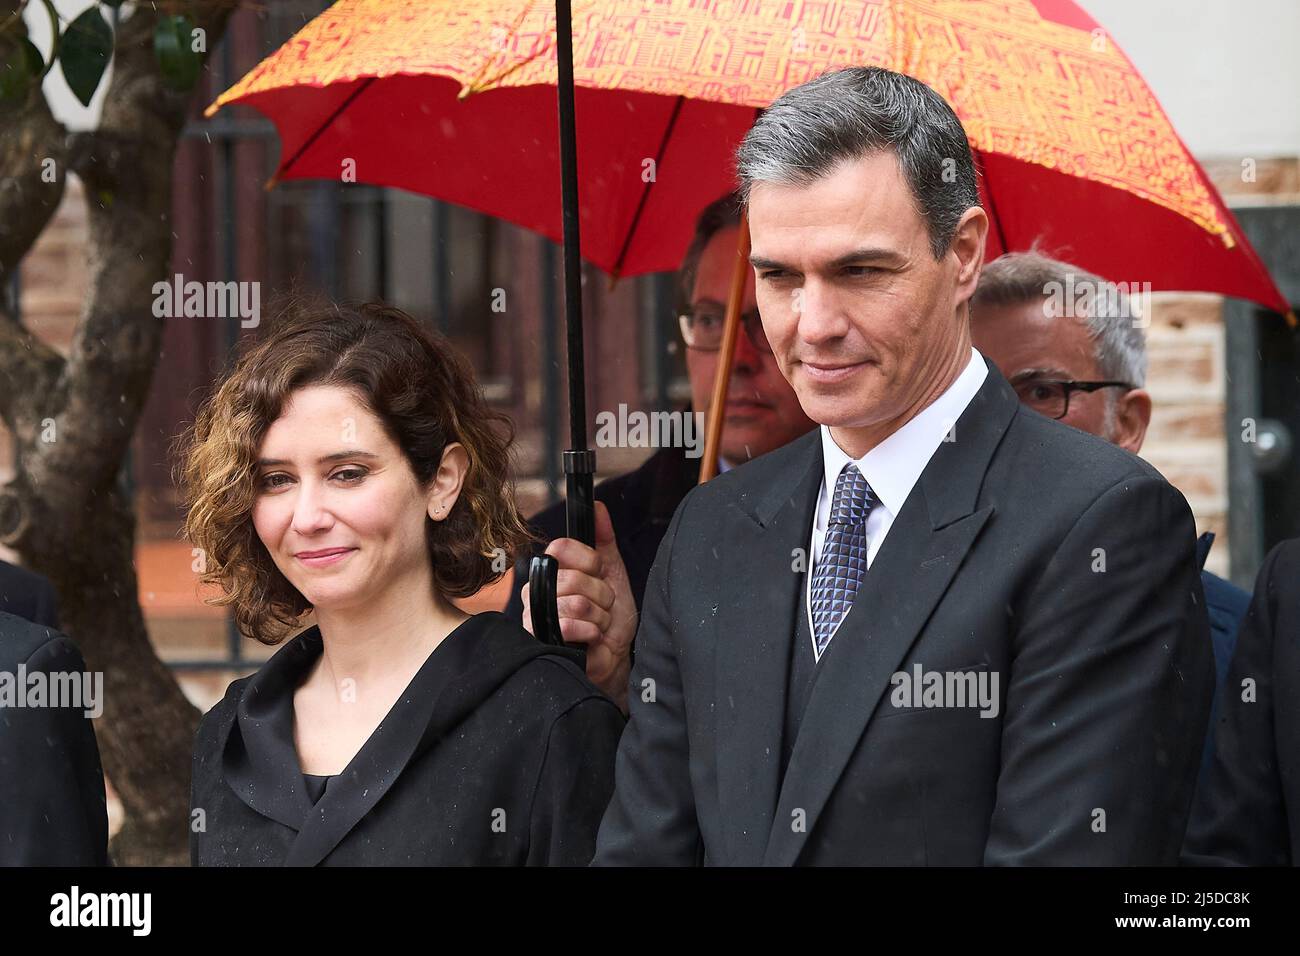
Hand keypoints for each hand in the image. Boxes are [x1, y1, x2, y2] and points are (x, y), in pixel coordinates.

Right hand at [520, 501, 635, 713]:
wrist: (614, 655)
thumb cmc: (610, 616)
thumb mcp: (612, 572)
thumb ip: (604, 539)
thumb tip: (596, 506)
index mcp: (552, 570)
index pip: (562, 548)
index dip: (590, 562)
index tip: (600, 574)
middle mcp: (537, 591)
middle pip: (574, 578)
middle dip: (602, 595)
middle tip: (603, 606)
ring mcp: (536, 617)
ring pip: (576, 603)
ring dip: (600, 616)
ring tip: (599, 624)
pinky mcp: (542, 642)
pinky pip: (571, 627)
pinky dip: (593, 632)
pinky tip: (592, 638)